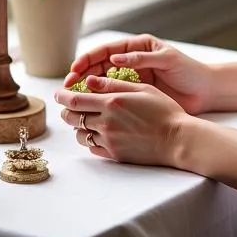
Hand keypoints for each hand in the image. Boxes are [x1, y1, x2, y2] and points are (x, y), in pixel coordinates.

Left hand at [55, 76, 188, 165]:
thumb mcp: (142, 89)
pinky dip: (90, 139)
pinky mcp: (115, 155)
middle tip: (70, 106)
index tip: (58, 93)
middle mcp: (106, 122)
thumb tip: (90, 80)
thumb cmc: (164, 110)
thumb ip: (113, 84)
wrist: (178, 139)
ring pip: (80, 135)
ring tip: (86, 120)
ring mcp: (109, 141)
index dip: (63, 96)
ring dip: (78, 126)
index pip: (75, 100)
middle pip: (72, 118)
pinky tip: (98, 133)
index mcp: (112, 102)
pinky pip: (92, 148)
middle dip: (67, 111)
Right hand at [63, 34, 213, 114]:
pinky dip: (101, 99)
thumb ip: (141, 58)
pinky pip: (114, 94)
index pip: (106, 50)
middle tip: (67, 85)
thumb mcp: (166, 59)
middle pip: (100, 65)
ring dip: (87, 88)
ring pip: (103, 81)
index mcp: (137, 47)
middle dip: (82, 74)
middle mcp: (132, 60)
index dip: (88, 59)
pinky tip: (91, 107)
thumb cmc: (189, 70)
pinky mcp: (137, 93)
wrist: (206, 90)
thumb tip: (114, 57)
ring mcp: (133, 77)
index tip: (75, 69)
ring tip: (73, 97)